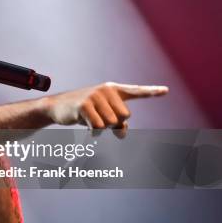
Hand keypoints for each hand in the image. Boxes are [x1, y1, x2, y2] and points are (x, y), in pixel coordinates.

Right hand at [45, 82, 168, 135]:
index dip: (152, 92)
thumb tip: (122, 133)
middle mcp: (106, 90)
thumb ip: (117, 122)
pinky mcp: (84, 106)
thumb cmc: (83, 111)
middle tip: (98, 118)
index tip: (166, 91)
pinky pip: (97, 127)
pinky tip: (84, 124)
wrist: (57, 107)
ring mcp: (95, 96)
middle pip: (125, 116)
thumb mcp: (102, 114)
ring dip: (101, 127)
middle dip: (114, 123)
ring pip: (111, 123)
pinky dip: (93, 131)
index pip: (136, 91)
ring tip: (89, 120)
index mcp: (113, 90)